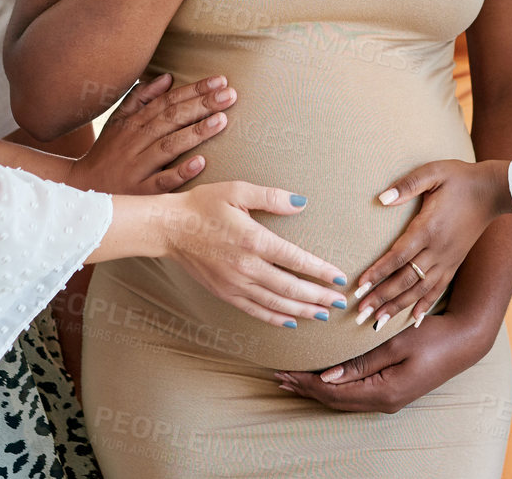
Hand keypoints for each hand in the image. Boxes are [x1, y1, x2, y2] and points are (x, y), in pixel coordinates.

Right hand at [67, 73, 234, 194]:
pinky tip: (200, 163)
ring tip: (222, 120)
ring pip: (168, 146)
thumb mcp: (117, 122)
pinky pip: (161, 182)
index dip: (193, 90)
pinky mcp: (139, 193)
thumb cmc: (106, 155)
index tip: (219, 81)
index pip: (167, 101)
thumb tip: (167, 78)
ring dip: (195, 132)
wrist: (80, 191)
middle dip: (201, 105)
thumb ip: (140, 99)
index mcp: (132, 123)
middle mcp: (135, 142)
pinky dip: (179, 172)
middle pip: (171, 119)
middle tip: (230, 94)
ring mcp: (136, 168)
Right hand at [162, 181, 349, 327]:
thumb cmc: (203, 205)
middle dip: (318, 296)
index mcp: (253, 240)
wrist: (170, 227)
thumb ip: (271, 197)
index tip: (340, 278)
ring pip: (275, 303)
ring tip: (324, 314)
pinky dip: (275, 318)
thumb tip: (302, 203)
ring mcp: (234, 283)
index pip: (295, 259)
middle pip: (290, 287)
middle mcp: (246, 266)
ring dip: (302, 310)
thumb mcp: (237, 190)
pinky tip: (291, 321)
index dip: (320, 271)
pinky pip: (254, 310)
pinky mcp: (224, 292)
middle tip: (341, 302)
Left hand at [273, 312, 493, 412]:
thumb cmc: (432, 337)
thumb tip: (327, 376)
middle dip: (305, 388)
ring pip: (342, 399)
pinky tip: (322, 379)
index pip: (333, 392)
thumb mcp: (394, 343)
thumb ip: (360, 362)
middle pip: (334, 400)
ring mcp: (389, 399)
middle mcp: (384, 402)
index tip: (283, 370)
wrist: (465, 341)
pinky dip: (333, 387)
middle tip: (278, 375)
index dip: (306, 382)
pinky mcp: (392, 391)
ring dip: (316, 389)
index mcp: (384, 392)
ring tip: (292, 379)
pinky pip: (354, 394)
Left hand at [351, 159, 511, 326]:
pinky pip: (438, 289)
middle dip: (381, 298)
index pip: (398, 256)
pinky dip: (424, 306)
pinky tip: (413, 321)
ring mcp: (447, 260)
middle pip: (405, 280)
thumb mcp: (433, 172)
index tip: (360, 287)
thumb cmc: (459, 178)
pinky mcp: (454, 263)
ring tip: (378, 323)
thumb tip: (381, 198)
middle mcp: (437, 250)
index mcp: (428, 228)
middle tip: (360, 313)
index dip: (378, 273)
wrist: (493, 191)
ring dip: (398, 307)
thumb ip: (407, 185)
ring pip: (420, 290)